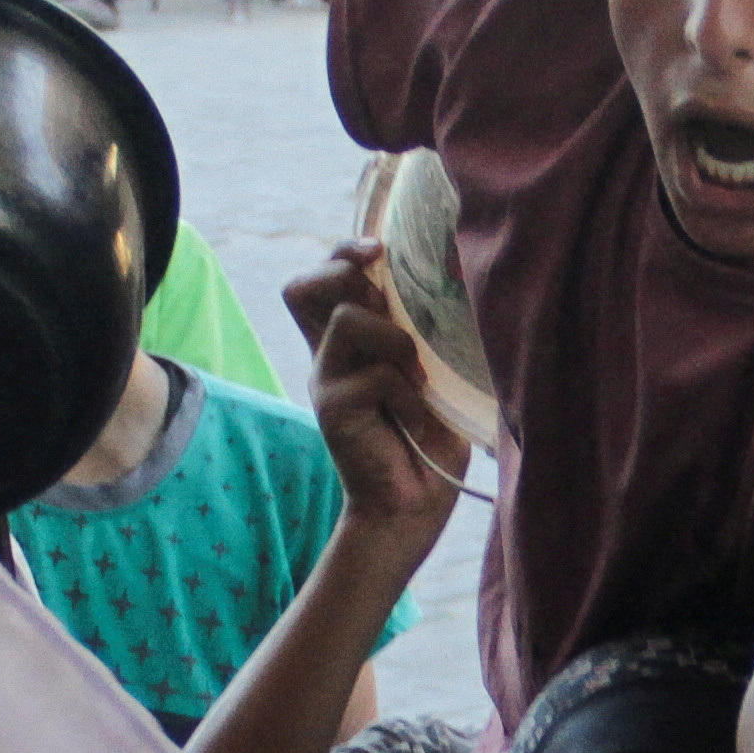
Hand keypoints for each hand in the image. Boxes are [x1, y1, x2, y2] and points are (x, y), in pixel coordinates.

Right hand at [280, 240, 472, 526]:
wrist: (416, 503)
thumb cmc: (433, 434)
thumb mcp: (432, 368)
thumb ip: (421, 328)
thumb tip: (448, 275)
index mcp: (349, 342)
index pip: (320, 278)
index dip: (342, 252)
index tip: (381, 249)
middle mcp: (327, 356)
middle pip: (305, 285)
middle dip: (353, 279)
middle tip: (391, 309)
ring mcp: (325, 381)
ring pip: (349, 318)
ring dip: (397, 341)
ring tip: (419, 379)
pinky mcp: (332, 409)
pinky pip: (378, 374)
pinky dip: (411, 394)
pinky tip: (419, 420)